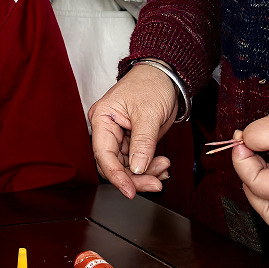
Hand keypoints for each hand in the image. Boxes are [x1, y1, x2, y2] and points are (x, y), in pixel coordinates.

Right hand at [87, 64, 175, 197]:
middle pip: (114, 164)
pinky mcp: (133, 141)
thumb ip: (143, 143)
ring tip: (164, 167)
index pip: (104, 154)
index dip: (116, 175)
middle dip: (135, 177)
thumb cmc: (151, 85)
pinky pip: (138, 161)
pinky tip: (162, 166)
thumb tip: (138, 169)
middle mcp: (108, 129)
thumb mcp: (148, 114)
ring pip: (127, 166)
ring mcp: (120, 136)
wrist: (165, 76)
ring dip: (146, 173)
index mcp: (102, 119)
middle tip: (156, 183)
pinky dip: (150, 167)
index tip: (130, 190)